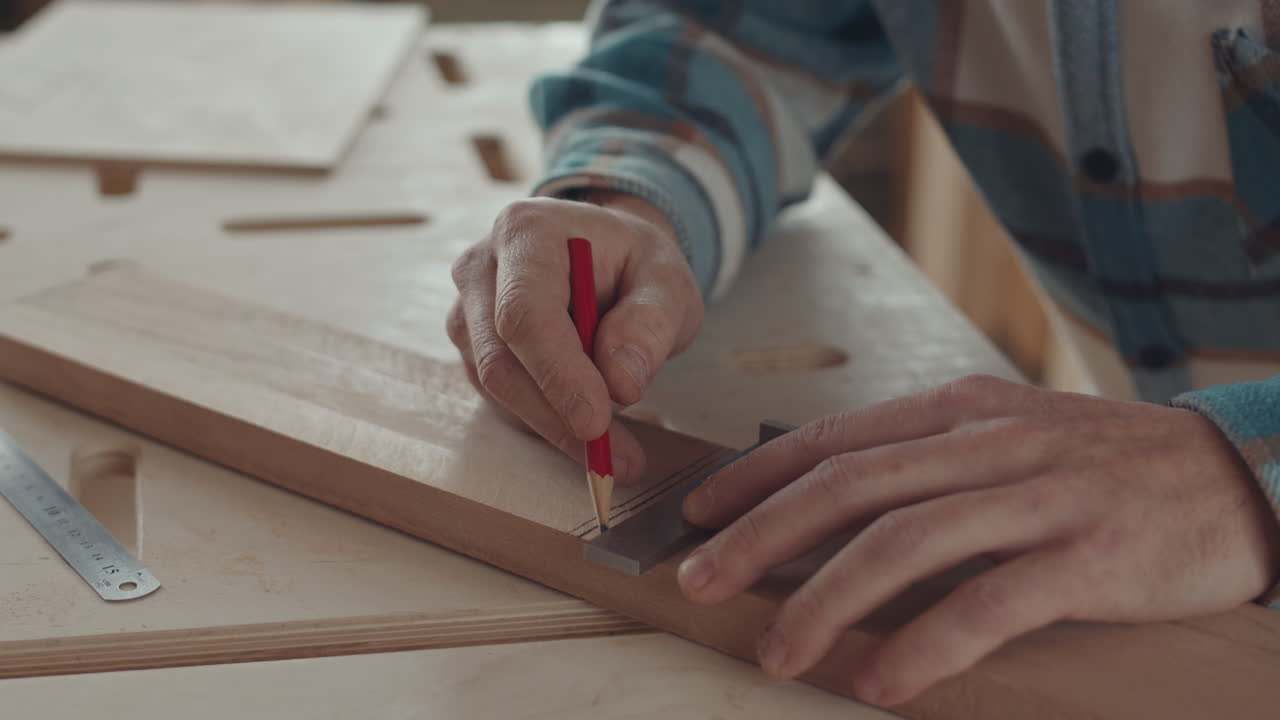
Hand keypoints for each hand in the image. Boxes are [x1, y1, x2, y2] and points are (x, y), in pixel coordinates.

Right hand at [447, 191, 702, 483]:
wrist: (608, 257)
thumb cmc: (635, 265)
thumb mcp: (667, 281)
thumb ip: (650, 322)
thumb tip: (620, 382)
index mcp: (525, 234)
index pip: (524, 313)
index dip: (557, 374)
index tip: (596, 423)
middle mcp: (481, 269)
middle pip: (501, 361)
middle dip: (557, 418)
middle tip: (616, 462)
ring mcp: (468, 312)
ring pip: (498, 390)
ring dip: (556, 429)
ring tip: (619, 452)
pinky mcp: (473, 351)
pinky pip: (502, 401)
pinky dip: (547, 425)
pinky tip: (589, 429)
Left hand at [675, 374, 1279, 706]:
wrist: (1235, 473)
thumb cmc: (1104, 463)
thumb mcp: (1007, 437)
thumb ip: (926, 461)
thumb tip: (832, 503)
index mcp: (958, 410)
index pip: (834, 438)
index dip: (756, 476)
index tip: (699, 514)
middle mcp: (988, 442)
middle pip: (849, 486)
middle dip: (761, 536)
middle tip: (700, 581)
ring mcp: (1039, 495)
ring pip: (905, 542)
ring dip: (825, 599)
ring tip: (777, 650)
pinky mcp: (1089, 555)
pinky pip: (989, 601)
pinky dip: (925, 643)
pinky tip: (881, 680)